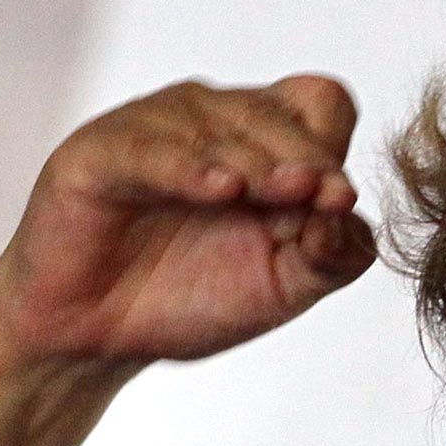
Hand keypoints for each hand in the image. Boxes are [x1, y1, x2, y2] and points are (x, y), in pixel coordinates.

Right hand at [0, 74, 376, 366]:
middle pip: (276, 111)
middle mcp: (213, 122)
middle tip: (319, 196)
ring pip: (216, 122)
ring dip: (254, 160)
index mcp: (265, 143)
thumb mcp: (284, 287)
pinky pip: (148, 148)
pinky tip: (217, 189)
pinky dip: (187, 167)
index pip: (319, 105)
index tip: (338, 202)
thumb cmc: (190, 300)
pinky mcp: (100, 151)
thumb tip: (350, 218)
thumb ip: (333, 257)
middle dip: (303, 156)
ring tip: (275, 192)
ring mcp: (155, 129)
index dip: (332, 149)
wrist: (96, 340)